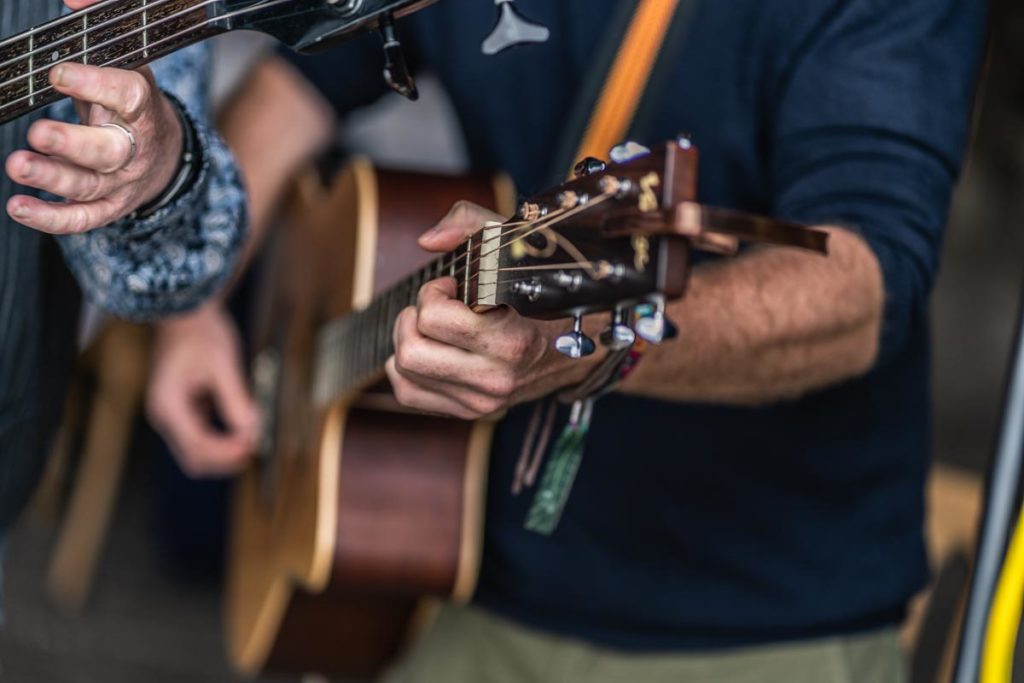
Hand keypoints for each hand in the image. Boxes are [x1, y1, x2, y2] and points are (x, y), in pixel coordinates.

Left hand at [6, 1, 183, 233]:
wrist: (164, 155)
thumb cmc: (134, 106)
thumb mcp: (128, 65)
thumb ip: (100, 30)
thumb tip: (72, 0)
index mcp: (140, 108)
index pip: (126, 95)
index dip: (94, 84)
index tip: (57, 72)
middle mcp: (132, 148)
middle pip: (107, 151)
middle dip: (71, 144)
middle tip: (38, 133)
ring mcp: (121, 182)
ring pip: (89, 185)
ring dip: (52, 178)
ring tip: (19, 166)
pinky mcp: (109, 206)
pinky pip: (82, 218)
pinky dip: (50, 217)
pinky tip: (20, 206)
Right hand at [147, 305, 260, 476]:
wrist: (185, 315)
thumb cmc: (201, 333)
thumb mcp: (222, 363)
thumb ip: (235, 398)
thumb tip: (252, 429)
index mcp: (169, 404)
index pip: (197, 445)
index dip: (226, 451)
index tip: (252, 446)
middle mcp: (165, 416)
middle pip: (194, 457)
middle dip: (224, 459)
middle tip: (256, 450)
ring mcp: (172, 416)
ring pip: (195, 453)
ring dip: (223, 455)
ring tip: (252, 445)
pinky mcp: (183, 412)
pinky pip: (200, 439)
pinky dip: (220, 443)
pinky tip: (242, 436)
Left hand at [385, 202, 601, 419]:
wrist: (583, 350)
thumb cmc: (544, 293)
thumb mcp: (515, 245)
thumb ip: (470, 224)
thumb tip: (427, 240)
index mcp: (511, 340)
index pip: (435, 319)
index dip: (434, 292)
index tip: (453, 286)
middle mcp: (496, 378)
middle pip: (411, 352)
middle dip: (413, 318)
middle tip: (436, 306)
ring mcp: (483, 401)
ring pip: (404, 373)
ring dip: (408, 341)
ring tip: (433, 327)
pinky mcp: (471, 413)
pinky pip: (408, 394)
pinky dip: (405, 370)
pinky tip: (428, 350)